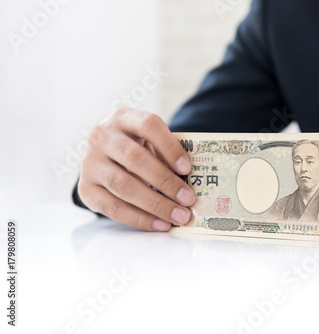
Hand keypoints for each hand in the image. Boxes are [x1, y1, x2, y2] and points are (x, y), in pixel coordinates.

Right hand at [78, 107, 194, 231]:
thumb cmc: (136, 148)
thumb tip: (190, 183)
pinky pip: (113, 207)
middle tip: (188, 200)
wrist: (103, 159)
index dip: (169, 146)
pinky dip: (140, 219)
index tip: (187, 168)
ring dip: (155, 204)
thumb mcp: (150, 142)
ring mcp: (89, 162)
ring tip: (178, 216)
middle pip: (135, 158)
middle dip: (165, 181)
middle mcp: (101, 136)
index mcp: (123, 117)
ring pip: (123, 185)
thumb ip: (166, 154)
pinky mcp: (85, 188)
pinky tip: (161, 224)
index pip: (148, 125)